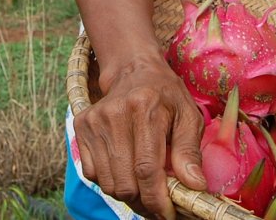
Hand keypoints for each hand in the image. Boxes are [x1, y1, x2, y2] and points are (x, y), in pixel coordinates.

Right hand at [74, 54, 205, 219]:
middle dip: (144, 202)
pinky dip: (110, 181)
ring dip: (127, 194)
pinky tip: (125, 170)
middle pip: (125, 182)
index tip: (168, 214)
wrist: (133, 70)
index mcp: (145, 108)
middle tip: (159, 202)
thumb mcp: (188, 116)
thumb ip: (190, 151)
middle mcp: (115, 114)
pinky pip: (92, 173)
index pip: (147, 169)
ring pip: (107, 183)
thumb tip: (194, 186)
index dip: (157, 200)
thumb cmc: (165, 95)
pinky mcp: (80, 126)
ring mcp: (94, 120)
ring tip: (144, 187)